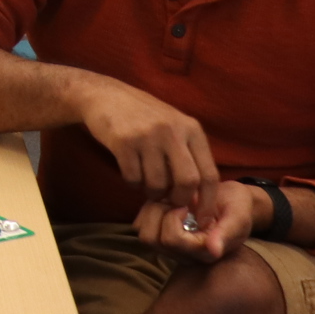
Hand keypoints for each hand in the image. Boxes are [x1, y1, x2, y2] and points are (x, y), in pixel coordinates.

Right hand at [71, 77, 219, 200]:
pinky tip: (131, 174)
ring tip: (146, 185)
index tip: (202, 218)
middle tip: (169, 202)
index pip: (209, 174)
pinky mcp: (123, 142)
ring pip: (157, 183)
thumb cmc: (144, 116)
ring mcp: (147, 136)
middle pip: (187, 181)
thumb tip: (200, 195)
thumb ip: (188, 154)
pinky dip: (133, 184)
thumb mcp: (174, 126)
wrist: (105, 95)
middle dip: (178, 199)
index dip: (207, 201)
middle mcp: (172, 131)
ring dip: (151, 192)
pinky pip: (133, 178)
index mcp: (191, 129)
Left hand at [133, 180, 254, 262]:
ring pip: (143, 232)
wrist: (232, 201)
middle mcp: (184, 255)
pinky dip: (149, 209)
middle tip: (177, 201)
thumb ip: (226, 233)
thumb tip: (213, 251)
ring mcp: (171, 248)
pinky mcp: (161, 236)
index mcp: (203, 253)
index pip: (171, 239)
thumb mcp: (238, 217)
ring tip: (172, 201)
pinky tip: (167, 203)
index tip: (188, 204)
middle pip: (151, 238)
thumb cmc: (237, 208)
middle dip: (159, 212)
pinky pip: (141, 225)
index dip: (173, 217)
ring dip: (153, 210)